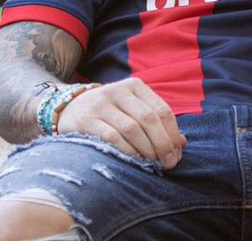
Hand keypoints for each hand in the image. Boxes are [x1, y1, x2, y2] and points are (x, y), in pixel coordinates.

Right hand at [55, 77, 186, 169]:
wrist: (69, 108)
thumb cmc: (110, 113)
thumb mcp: (132, 109)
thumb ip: (156, 123)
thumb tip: (182, 143)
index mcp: (135, 86)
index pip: (162, 110)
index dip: (173, 134)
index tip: (178, 153)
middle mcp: (118, 91)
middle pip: (148, 119)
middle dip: (163, 144)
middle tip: (169, 163)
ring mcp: (101, 104)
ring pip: (132, 129)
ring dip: (146, 150)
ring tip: (152, 164)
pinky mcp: (86, 120)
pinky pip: (112, 137)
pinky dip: (127, 151)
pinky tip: (134, 161)